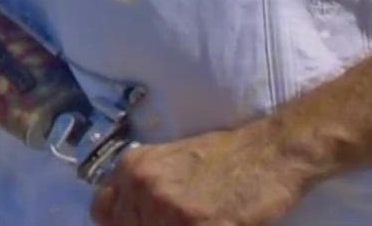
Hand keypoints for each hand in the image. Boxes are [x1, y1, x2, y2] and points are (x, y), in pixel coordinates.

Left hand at [90, 126, 313, 225]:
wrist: (269, 152)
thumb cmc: (224, 158)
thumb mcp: (168, 162)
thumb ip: (141, 190)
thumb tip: (123, 220)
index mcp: (133, 168)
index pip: (102, 213)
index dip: (123, 224)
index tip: (140, 224)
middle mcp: (144, 185)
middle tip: (182, 219)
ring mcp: (170, 207)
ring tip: (199, 220)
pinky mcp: (199, 224)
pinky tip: (215, 224)